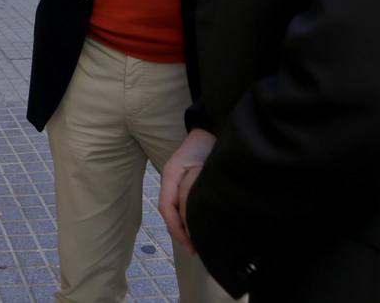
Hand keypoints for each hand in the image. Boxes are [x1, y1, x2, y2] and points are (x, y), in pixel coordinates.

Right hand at [159, 128, 215, 252]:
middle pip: (170, 213)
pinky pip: (185, 205)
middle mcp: (171, 182)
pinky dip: (190, 218)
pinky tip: (200, 226)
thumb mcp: (195, 168)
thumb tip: (188, 217)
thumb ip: (189, 192)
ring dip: (185, 227)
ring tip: (198, 242)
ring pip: (177, 210)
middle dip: (181, 233)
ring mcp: (178, 182)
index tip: (191, 246)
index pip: (166, 208)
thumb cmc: (203, 146)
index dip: (177, 229)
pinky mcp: (190, 184)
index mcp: (169, 177)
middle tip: (196, 249)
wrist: (212, 130)